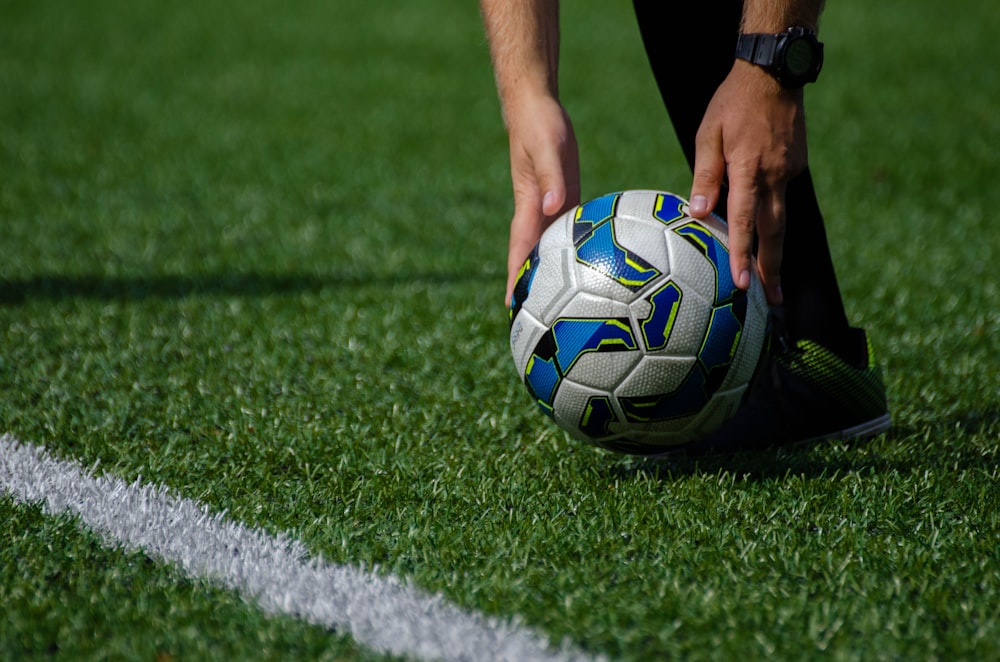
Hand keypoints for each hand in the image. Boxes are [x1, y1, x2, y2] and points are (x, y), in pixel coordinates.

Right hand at [503, 94, 580, 305]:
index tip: (512, 306)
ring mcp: (551, 208)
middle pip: (533, 257)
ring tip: (560, 304)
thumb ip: (552, 179)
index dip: (516, 278)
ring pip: (551, 248)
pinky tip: (588, 264)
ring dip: (552, 273)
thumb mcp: (548, 149)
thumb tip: (554, 207)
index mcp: (529, 208)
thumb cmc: (540, 127)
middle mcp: (538, 213)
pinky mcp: (566, 199)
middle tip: (534, 319)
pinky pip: (570, 232)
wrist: (537, 109)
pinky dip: (574, 250)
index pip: (520, 251)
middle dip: (531, 286)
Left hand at [688, 60, 808, 304]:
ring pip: (782, 220)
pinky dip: (773, 218)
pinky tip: (763, 229)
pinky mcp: (795, 167)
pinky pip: (781, 198)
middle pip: (774, 232)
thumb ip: (704, 177)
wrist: (774, 74)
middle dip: (772, 269)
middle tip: (773, 301)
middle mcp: (775, 176)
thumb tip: (696, 214)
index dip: (742, 254)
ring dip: (776, 252)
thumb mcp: (707, 136)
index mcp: (750, 170)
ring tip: (773, 282)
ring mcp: (789, 172)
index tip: (742, 284)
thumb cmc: (732, 104)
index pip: (743, 222)